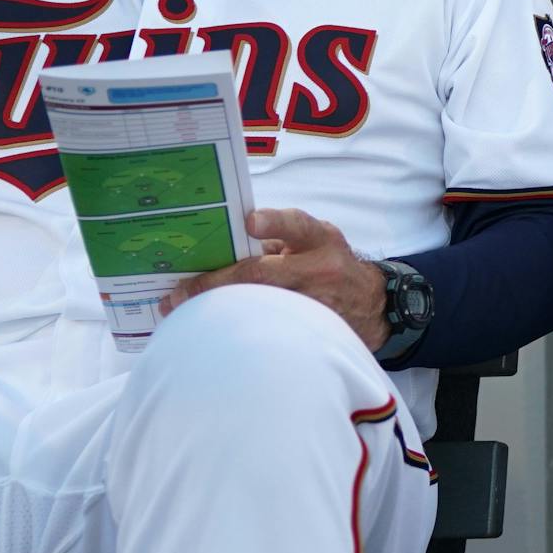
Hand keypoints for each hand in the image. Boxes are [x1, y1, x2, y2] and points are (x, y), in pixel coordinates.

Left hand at [161, 208, 388, 350]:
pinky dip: (237, 327)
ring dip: (218, 309)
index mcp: (320, 239)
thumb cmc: (331, 265)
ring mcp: (317, 303)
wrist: (373, 304)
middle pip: (263, 275)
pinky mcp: (312, 330)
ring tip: (180, 311)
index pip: (297, 226)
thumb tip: (223, 248)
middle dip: (216, 282)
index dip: (274, 223)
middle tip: (179, 293)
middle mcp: (320, 269)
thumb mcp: (316, 242)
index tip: (249, 221)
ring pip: (259, 306)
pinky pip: (268, 328)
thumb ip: (278, 241)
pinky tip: (211, 331)